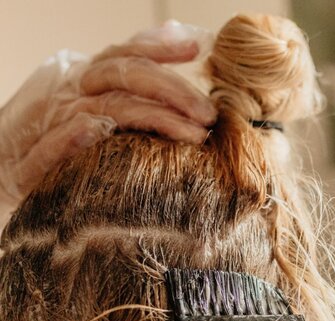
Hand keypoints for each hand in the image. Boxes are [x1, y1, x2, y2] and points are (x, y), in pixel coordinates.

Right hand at [0, 20, 216, 203]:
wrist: (6, 167)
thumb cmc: (62, 131)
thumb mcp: (97, 94)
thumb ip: (135, 67)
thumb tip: (178, 32)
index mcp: (88, 78)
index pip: (126, 54)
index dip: (159, 48)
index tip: (197, 48)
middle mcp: (72, 93)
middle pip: (124, 76)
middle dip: (172, 90)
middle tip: (208, 114)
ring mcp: (53, 122)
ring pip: (106, 109)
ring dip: (153, 117)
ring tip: (192, 134)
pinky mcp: (34, 161)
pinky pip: (52, 144)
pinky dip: (74, 135)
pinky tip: (101, 129)